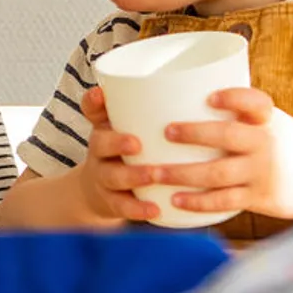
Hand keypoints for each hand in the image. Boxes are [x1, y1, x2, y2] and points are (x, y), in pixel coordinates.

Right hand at [72, 86, 161, 223]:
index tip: (100, 94)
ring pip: (113, 176)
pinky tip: (156, 209)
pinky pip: (122, 207)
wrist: (98, 192)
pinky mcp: (111, 203)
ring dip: (133, 175)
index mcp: (105, 128)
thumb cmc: (126, 153)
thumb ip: (153, 110)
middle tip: (136, 142)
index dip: (94, 102)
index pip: (92, 110)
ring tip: (154, 175)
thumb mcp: (129, 127)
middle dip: (116, 142)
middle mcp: (99, 151)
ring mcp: (104, 178)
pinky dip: (138, 209)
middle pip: (100, 143)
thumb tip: (200, 82)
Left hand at [152, 87, 292, 219]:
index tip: (210, 98)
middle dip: (193, 134)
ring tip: (155, 173)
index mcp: (268, 119)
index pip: (254, 101)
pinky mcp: (261, 197)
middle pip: (227, 135)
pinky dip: (198, 202)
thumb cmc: (289, 145)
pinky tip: (176, 201)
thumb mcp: (274, 122)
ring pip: (217, 173)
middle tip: (166, 132)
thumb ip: (241, 115)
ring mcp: (263, 171)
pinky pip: (224, 200)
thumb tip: (187, 100)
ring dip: (182, 174)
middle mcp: (266, 143)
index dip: (233, 97)